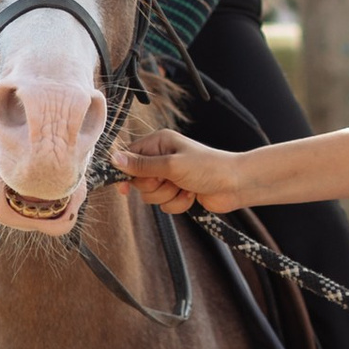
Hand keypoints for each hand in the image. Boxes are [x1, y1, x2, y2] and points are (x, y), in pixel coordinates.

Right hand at [111, 127, 252, 216]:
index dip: (125, 173)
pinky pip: (164, 205)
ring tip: (184, 188)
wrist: (235, 185)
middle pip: (138, 180)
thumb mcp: (171, 165)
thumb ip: (142, 165)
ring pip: (151, 195)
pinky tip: (192, 195)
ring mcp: (169, 176)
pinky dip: (177, 204)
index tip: (125, 187)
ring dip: (167, 196)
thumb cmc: (207, 167)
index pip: (129, 157)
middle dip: (154, 186)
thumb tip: (113, 159)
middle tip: (170, 181)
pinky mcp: (177, 192)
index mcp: (158, 143)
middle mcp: (161, 158)